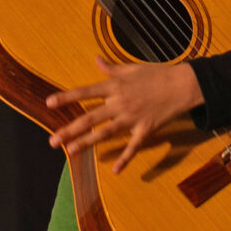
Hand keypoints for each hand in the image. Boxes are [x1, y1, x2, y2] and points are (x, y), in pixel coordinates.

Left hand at [46, 57, 203, 172]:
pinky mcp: (145, 129)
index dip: (66, 97)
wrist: (182, 85)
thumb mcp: (132, 68)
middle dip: (70, 130)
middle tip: (53, 141)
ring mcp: (132, 118)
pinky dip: (125, 158)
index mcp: (115, 86)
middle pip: (90, 118)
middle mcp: (120, 103)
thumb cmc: (157, 73)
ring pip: (105, 133)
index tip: (48, 103)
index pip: (85, 92)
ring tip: (71, 151)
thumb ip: (111, 68)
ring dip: (87, 143)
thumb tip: (96, 59)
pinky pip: (133, 147)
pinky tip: (115, 170)